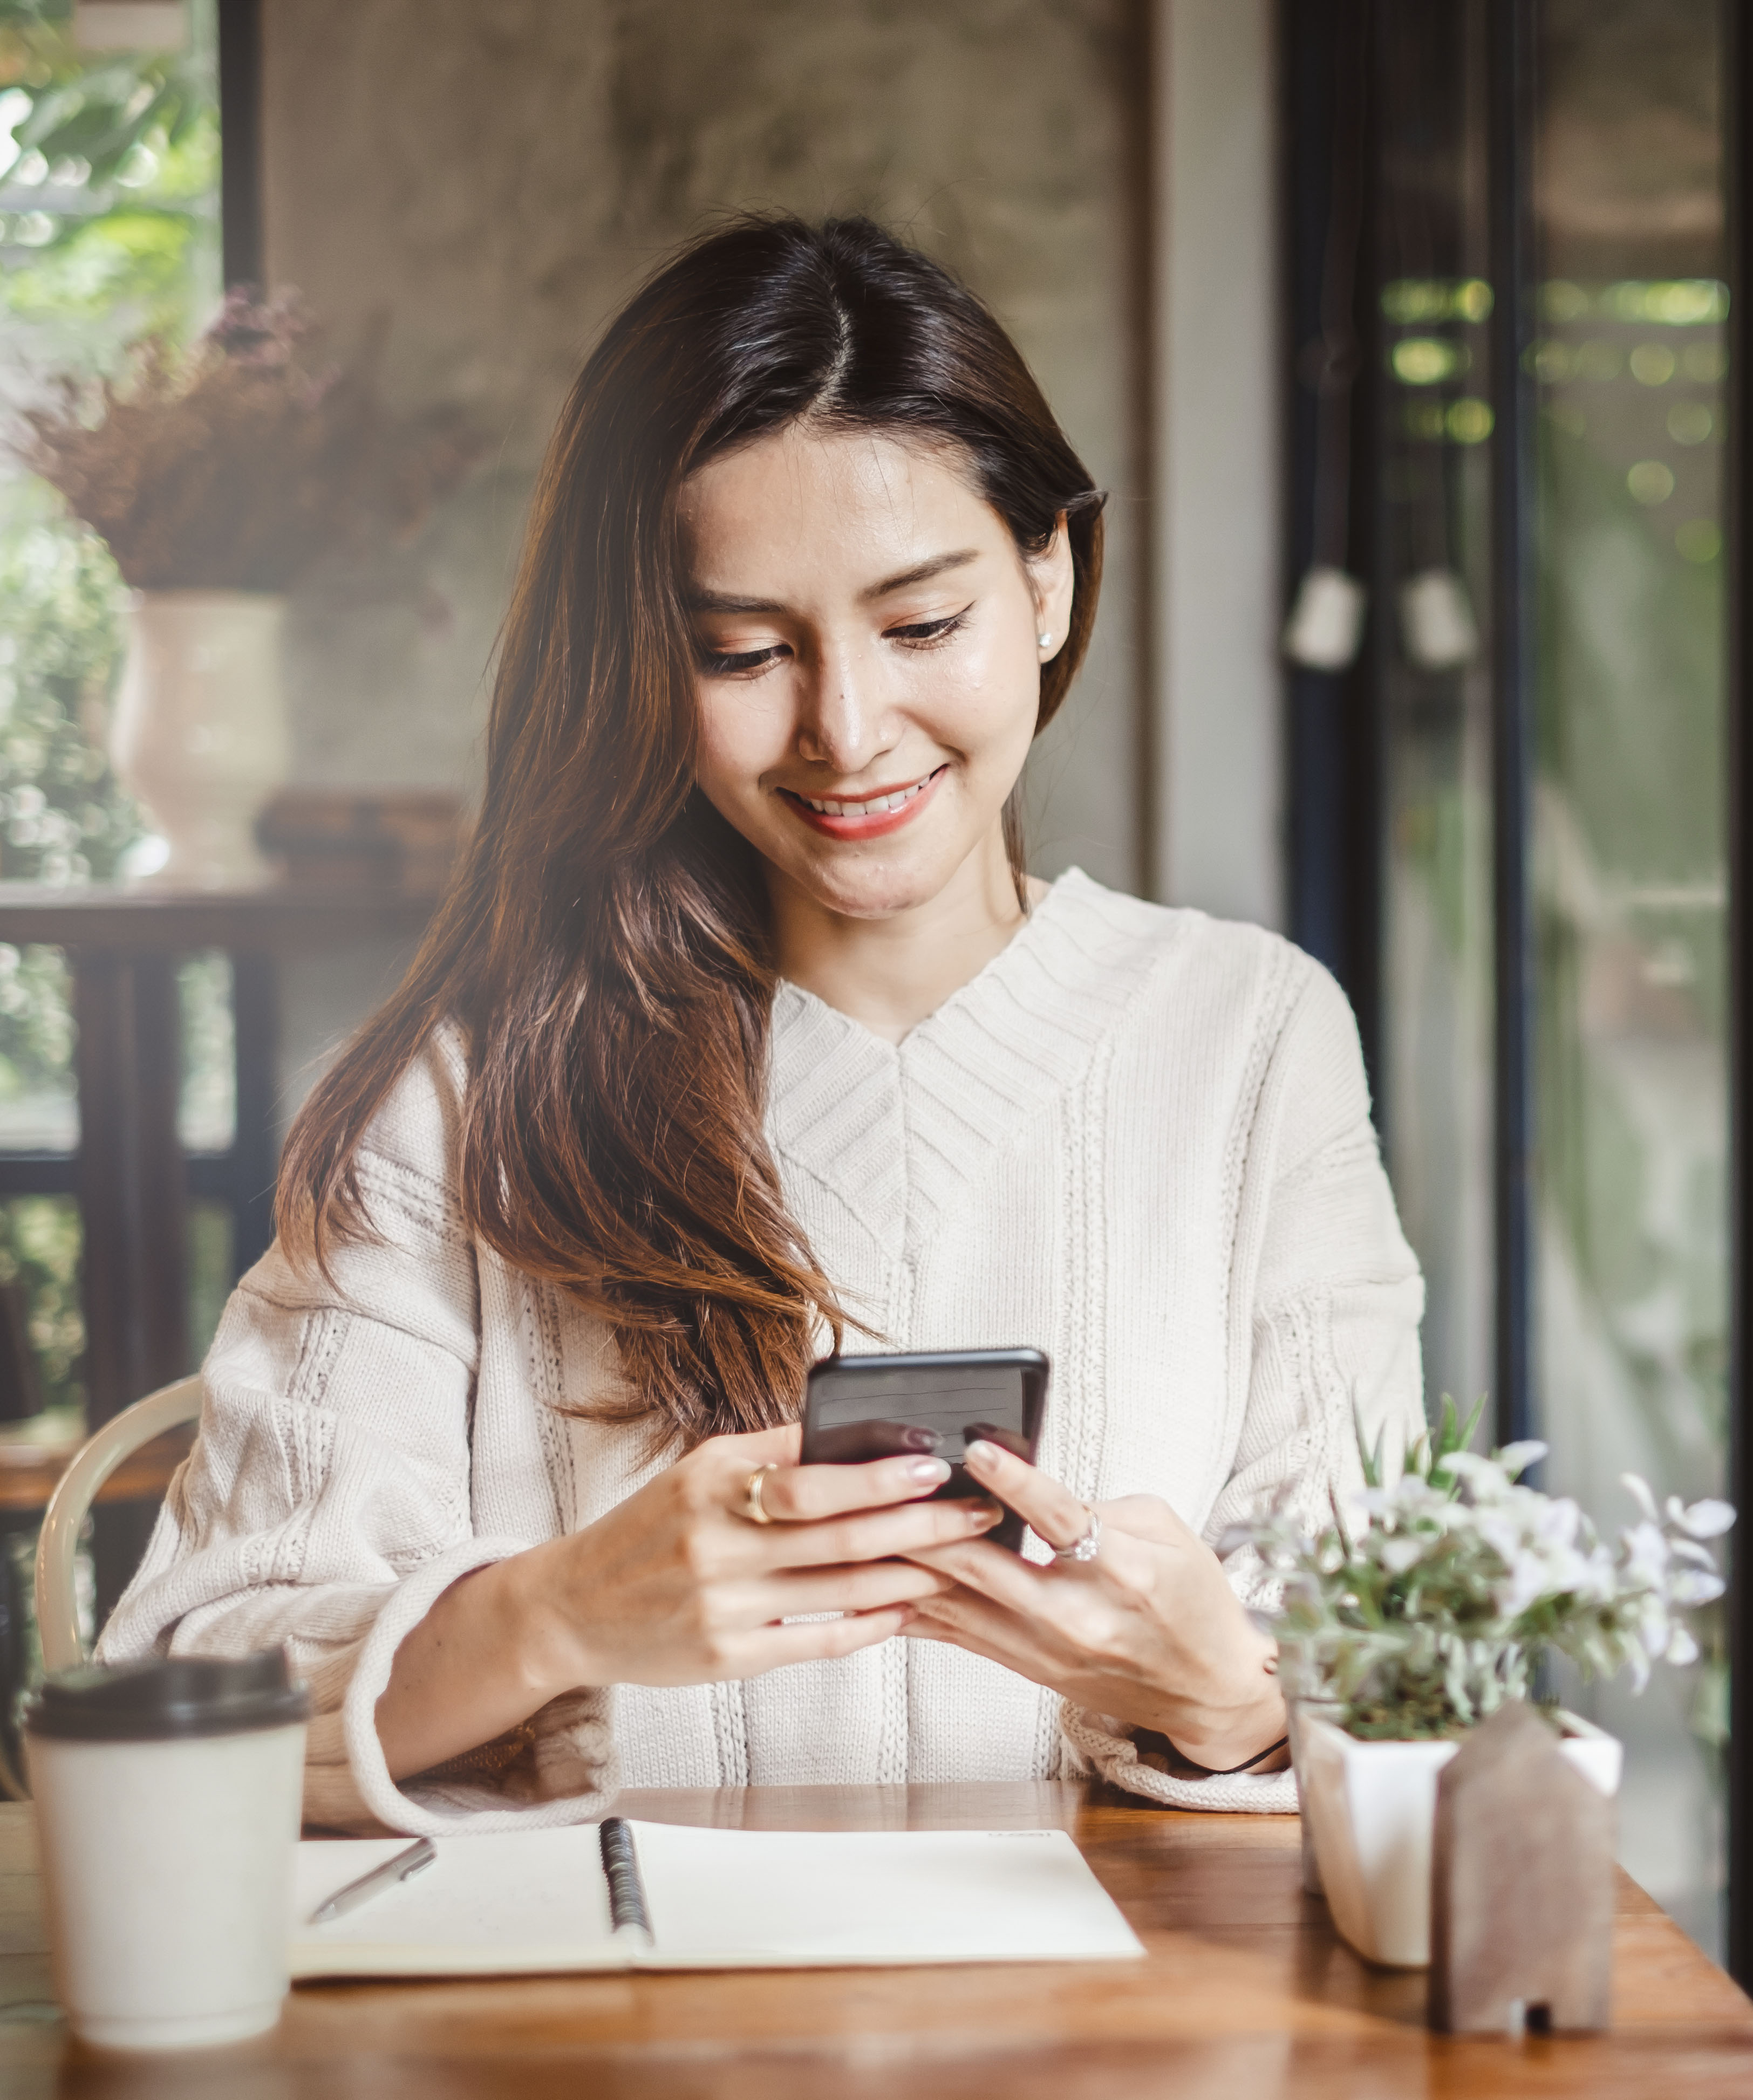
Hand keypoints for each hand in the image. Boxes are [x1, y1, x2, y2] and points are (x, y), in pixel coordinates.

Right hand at [519, 1424, 1001, 1689]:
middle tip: (975, 1512)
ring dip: (908, 1575)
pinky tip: (906, 1612)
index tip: (936, 1465)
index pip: (810, 1476)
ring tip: (959, 1562)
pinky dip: (867, 1627)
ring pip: (838, 1591)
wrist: (573, 1607)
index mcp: (711, 1482)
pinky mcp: (726, 1658)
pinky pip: (814, 1641)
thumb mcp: (698, 1471)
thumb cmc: (650, 1529)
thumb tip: (853, 1427)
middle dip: (918, 1524)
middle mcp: (714, 1542)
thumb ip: (771, 1452)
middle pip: (837, 1535)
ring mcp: (720, 1605)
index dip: (879, 1473)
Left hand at [902, 1440, 1285, 1772]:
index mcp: (1124, 1572)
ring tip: (855, 1531)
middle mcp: (1079, 1617)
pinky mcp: (1027, 1667)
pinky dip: (912, 1608)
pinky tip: (869, 1585)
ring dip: (904, 1568)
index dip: (1015, 1482)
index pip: (1060, 1518)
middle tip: (882, 1486)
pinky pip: (955, 1634)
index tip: (976, 1448)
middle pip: (987, 1568)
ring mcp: (1047, 1650)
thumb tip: (1023, 1487)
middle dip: (928, 1526)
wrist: (1210, 1691)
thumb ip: (1095, 1504)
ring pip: (957, 1604)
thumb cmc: (1194, 1600)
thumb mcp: (1167, 1532)